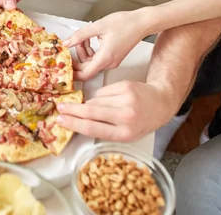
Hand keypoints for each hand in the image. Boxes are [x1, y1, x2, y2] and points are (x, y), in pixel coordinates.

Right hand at [56, 81, 176, 141]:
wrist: (160, 103)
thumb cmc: (141, 121)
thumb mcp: (126, 134)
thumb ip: (104, 130)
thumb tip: (77, 122)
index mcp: (124, 133)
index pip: (92, 128)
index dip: (73, 124)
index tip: (60, 121)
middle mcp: (125, 117)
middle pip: (90, 112)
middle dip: (71, 110)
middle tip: (60, 107)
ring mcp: (125, 100)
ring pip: (95, 101)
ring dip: (90, 104)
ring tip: (97, 107)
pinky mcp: (124, 86)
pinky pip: (102, 91)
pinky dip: (101, 96)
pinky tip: (109, 99)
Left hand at [65, 11, 151, 80]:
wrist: (142, 22)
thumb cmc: (125, 23)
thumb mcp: (98, 26)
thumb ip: (80, 35)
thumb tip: (67, 43)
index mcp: (105, 58)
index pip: (85, 74)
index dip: (73, 73)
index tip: (64, 67)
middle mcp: (109, 63)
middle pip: (86, 68)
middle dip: (77, 58)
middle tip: (71, 45)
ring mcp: (112, 61)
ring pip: (91, 63)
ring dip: (83, 52)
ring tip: (82, 38)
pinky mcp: (113, 57)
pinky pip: (97, 59)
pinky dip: (90, 51)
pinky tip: (88, 39)